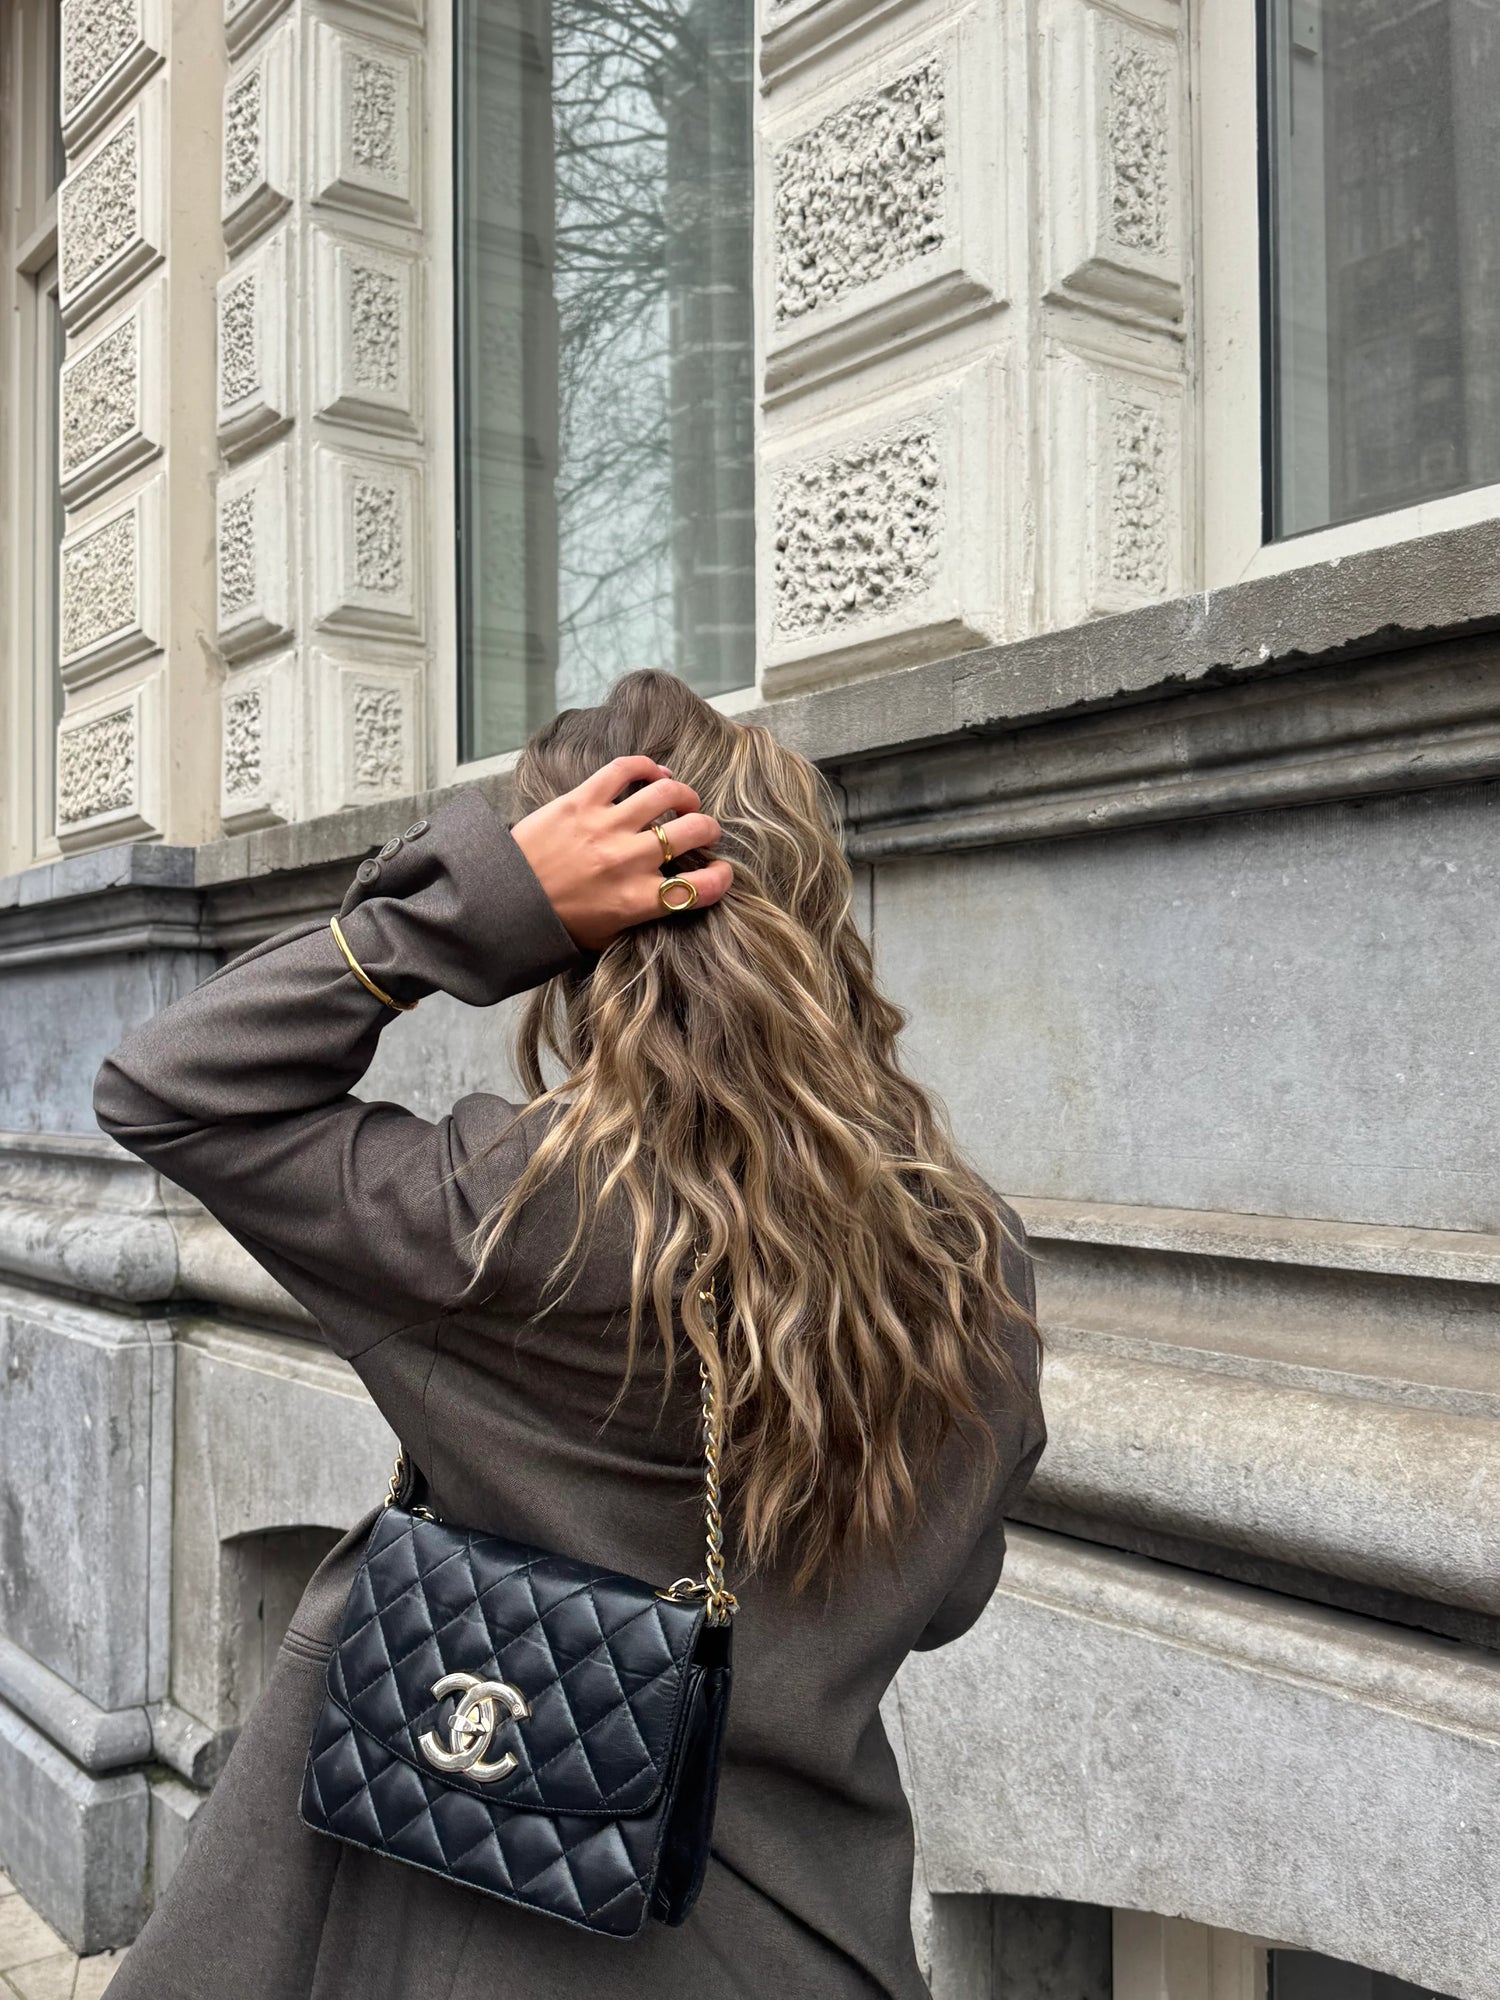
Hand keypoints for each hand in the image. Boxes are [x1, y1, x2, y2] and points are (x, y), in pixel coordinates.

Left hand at [510, 755, 733, 952]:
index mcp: (636, 901)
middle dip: (708, 829)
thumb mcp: (607, 935)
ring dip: (684, 795)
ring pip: (666, 794)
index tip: (721, 873)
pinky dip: (647, 766)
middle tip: (703, 831)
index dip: (722, 878)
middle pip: (694, 831)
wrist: (502, 901)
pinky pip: (624, 769)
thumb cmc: (555, 923)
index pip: (701, 888)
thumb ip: (641, 918)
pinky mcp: (582, 800)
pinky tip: (655, 773)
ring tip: (683, 800)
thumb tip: (670, 900)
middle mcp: (628, 861)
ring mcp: (605, 826)